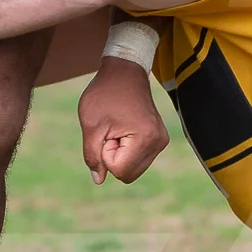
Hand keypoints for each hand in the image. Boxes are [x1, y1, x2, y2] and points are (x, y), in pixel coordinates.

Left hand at [79, 56, 168, 184]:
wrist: (124, 71)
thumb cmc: (105, 94)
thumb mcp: (91, 124)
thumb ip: (92, 155)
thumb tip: (98, 180)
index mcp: (145, 139)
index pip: (120, 171)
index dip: (105, 154)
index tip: (107, 131)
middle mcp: (158, 143)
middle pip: (128, 174)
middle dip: (113, 157)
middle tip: (111, 130)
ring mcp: (161, 141)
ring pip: (133, 168)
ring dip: (120, 153)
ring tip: (118, 128)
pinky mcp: (158, 139)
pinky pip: (138, 159)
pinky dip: (127, 150)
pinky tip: (124, 128)